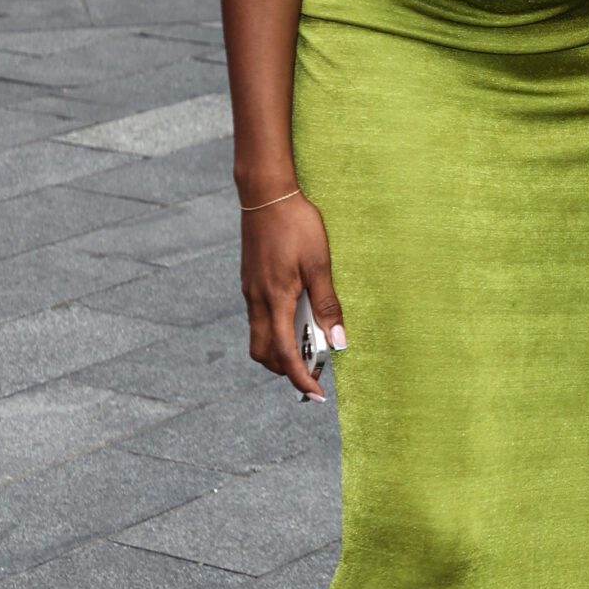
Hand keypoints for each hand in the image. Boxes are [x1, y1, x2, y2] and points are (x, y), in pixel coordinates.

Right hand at [239, 193, 343, 398]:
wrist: (266, 194)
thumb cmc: (296, 224)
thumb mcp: (319, 263)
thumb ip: (327, 303)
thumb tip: (339, 340)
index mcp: (275, 298)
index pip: (285, 353)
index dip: (300, 378)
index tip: (315, 394)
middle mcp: (257, 299)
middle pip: (264, 353)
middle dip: (286, 369)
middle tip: (315, 370)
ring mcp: (250, 291)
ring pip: (259, 336)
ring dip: (281, 349)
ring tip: (310, 343)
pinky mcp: (250, 281)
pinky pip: (259, 317)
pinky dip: (277, 329)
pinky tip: (298, 316)